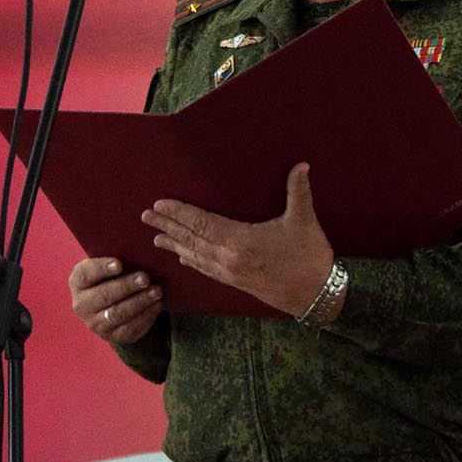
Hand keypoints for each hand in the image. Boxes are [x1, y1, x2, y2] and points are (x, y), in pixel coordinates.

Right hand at [68, 256, 163, 344]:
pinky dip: (146, 317)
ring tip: (156, 291)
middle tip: (145, 278)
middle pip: (104, 296)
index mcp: (78, 282)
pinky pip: (130, 329)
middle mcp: (81, 305)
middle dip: (126, 286)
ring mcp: (96, 324)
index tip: (119, 264)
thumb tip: (136, 250)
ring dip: (139, 302)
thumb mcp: (107, 266)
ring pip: (118, 314)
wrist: (112, 304)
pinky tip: (157, 305)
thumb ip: (116, 258)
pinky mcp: (113, 337)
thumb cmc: (112, 276)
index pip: (86, 274)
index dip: (102, 269)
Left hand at [143, 163, 333, 317]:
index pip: (201, 224)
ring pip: (195, 256)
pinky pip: (206, 269)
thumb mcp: (304, 221)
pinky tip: (182, 256)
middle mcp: (229, 258)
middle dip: (167, 226)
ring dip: (174, 244)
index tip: (160, 204)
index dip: (179, 213)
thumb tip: (301, 165)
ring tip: (155, 236)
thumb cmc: (309, 258)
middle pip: (191, 239)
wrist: (316, 296)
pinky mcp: (236, 283)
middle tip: (145, 217)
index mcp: (240, 241)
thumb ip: (299, 191)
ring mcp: (230, 273)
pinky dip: (191, 260)